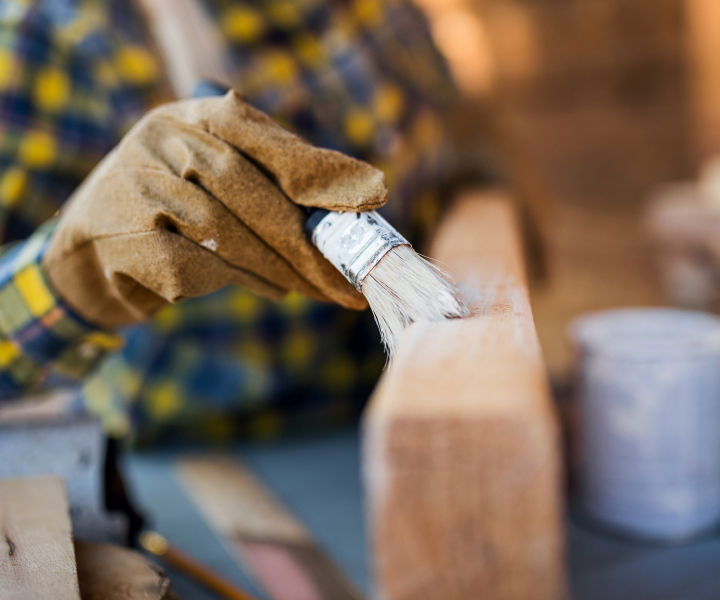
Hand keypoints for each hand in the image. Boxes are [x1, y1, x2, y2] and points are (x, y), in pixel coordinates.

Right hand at [43, 90, 386, 327]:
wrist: (93, 250)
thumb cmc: (181, 210)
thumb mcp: (223, 177)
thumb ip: (278, 177)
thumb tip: (361, 199)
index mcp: (194, 116)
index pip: (261, 133)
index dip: (317, 166)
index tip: (374, 196)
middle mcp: (161, 140)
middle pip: (247, 188)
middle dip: (305, 238)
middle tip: (348, 275)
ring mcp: (138, 187)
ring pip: (226, 231)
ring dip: (281, 266)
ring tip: (316, 287)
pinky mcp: (127, 241)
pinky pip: (199, 266)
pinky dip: (243, 281)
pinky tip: (272, 289)